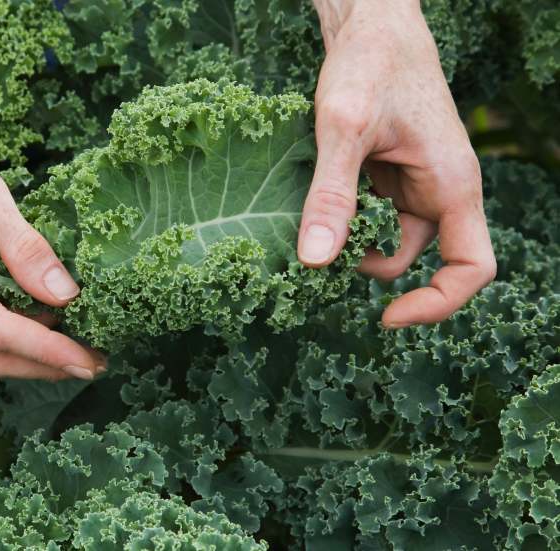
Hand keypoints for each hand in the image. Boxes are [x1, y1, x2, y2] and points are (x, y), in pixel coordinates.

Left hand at [300, 0, 495, 327]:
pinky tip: (317, 214)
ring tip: (314, 237)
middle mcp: (444, 189)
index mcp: (453, 184)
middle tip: (328, 270)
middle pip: (430, 262)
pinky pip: (378, 217)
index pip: (472, 268)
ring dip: (359, 249)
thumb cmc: (369, 64)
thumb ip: (331, 194)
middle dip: (383, 276)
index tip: (387, 316)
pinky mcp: (394, 174)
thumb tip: (315, 262)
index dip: (437, 303)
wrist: (369, 24)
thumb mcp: (342, 129)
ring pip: (397, 241)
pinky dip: (350, 224)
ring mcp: (420, 182)